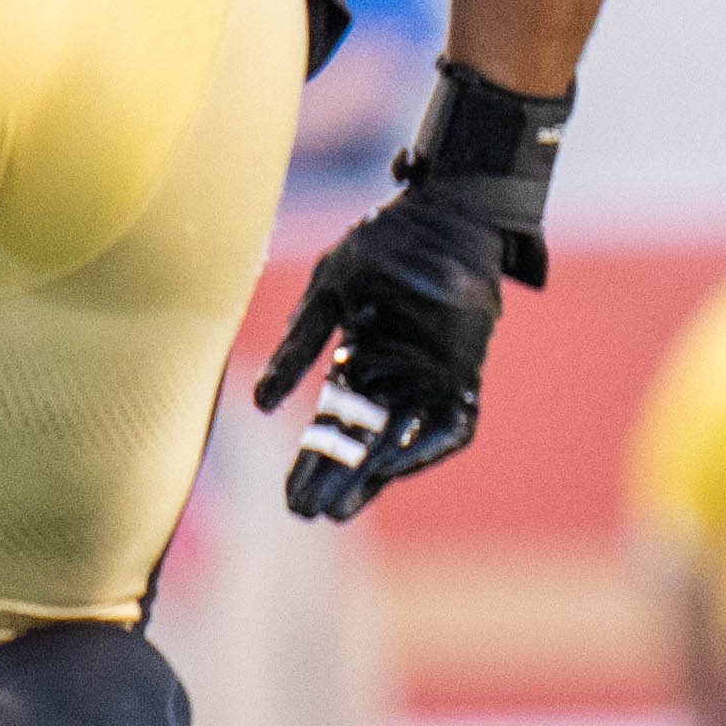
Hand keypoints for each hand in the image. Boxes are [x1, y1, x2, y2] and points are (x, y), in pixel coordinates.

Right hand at [249, 186, 503, 521]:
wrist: (446, 212)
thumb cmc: (385, 244)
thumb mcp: (329, 293)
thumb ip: (300, 345)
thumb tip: (261, 404)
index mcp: (358, 359)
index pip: (332, 422)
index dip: (312, 459)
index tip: (290, 496)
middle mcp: (392, 377)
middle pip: (359, 442)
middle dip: (333, 478)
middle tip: (305, 512)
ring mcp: (429, 378)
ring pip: (397, 442)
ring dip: (370, 477)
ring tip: (339, 510)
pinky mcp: (464, 373)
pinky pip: (450, 426)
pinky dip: (423, 449)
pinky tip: (391, 471)